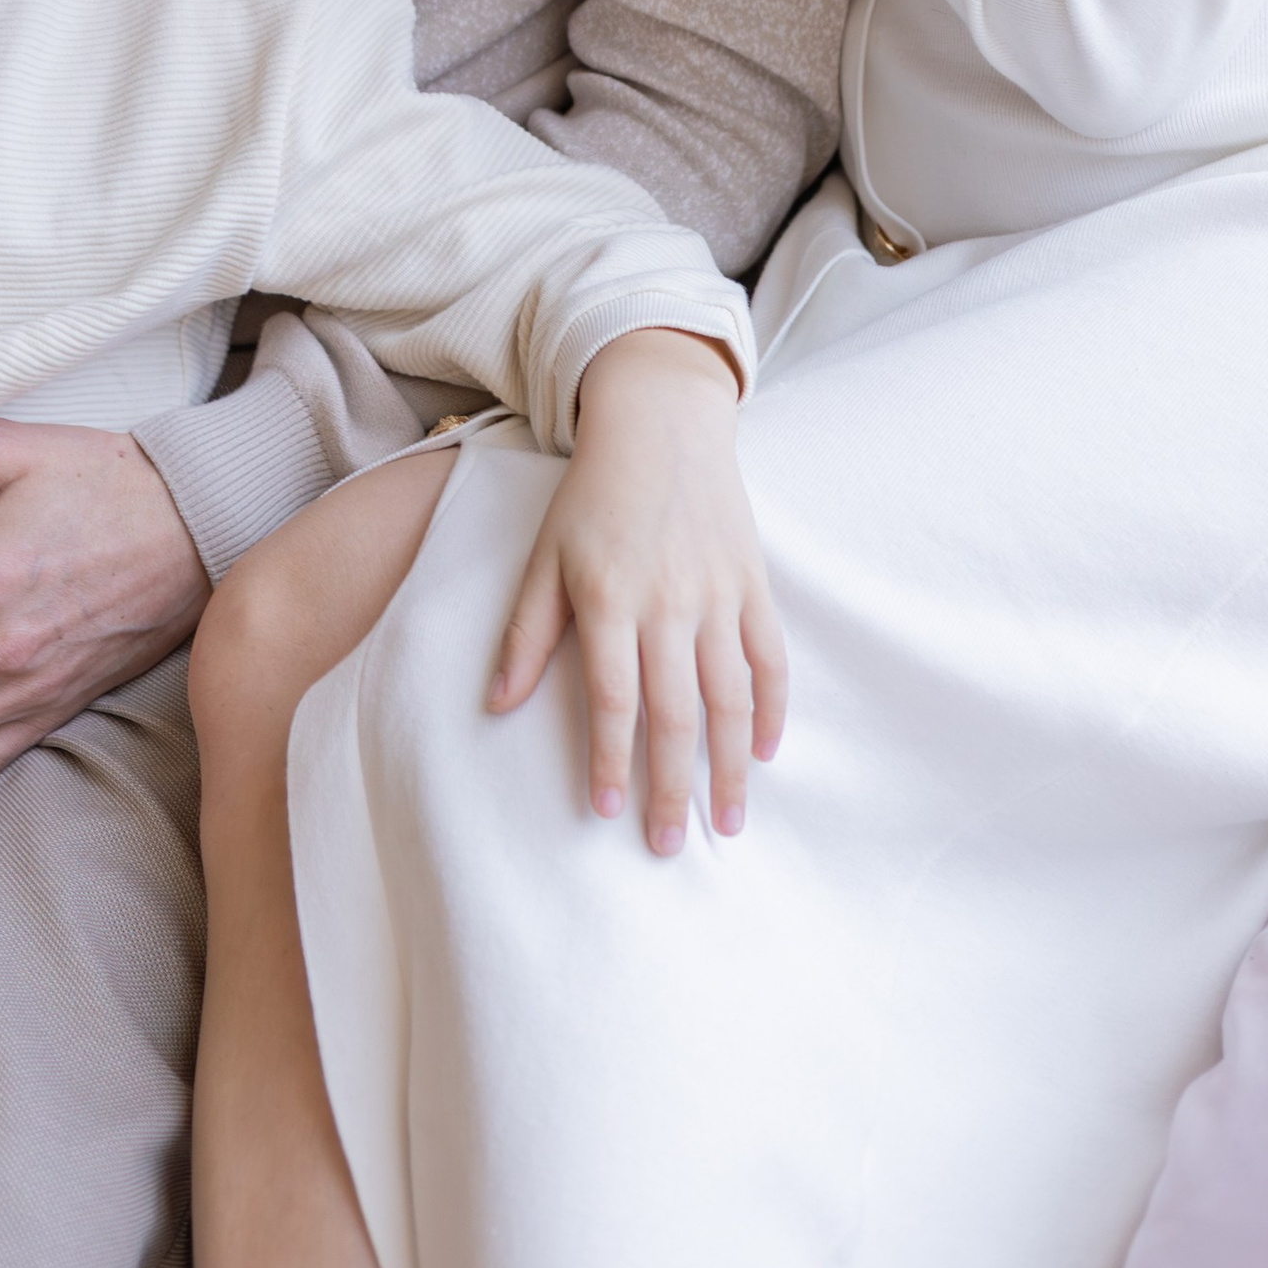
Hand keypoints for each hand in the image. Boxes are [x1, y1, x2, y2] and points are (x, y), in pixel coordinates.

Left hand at [490, 326, 786, 847]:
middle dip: (671, 787)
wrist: (659, 422)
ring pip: (730, 697)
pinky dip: (772, 707)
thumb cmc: (591, 494)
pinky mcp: (751, 581)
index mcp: (609, 597)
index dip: (612, 761)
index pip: (614, 700)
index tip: (607, 814)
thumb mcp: (545, 556)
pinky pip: (769, 657)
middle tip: (668, 845)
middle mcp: (667, 601)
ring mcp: (717, 592)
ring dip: (730, 765)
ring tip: (727, 820)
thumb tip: (496, 706)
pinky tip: (764, 750)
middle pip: (675, 713)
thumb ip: (526, 633)